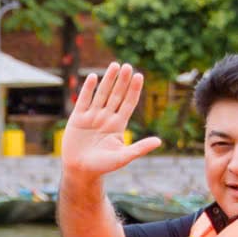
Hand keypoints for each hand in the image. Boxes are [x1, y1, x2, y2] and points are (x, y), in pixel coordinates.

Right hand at [61, 62, 159, 178]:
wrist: (80, 170)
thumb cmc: (102, 166)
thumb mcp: (123, 157)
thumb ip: (140, 148)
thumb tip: (159, 141)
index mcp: (118, 125)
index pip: (128, 103)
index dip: (134, 90)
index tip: (139, 76)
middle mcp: (106, 118)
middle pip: (116, 95)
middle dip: (122, 81)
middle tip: (128, 66)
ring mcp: (92, 116)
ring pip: (101, 94)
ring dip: (108, 80)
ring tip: (115, 65)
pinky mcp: (78, 118)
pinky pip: (84, 100)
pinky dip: (88, 89)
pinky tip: (94, 77)